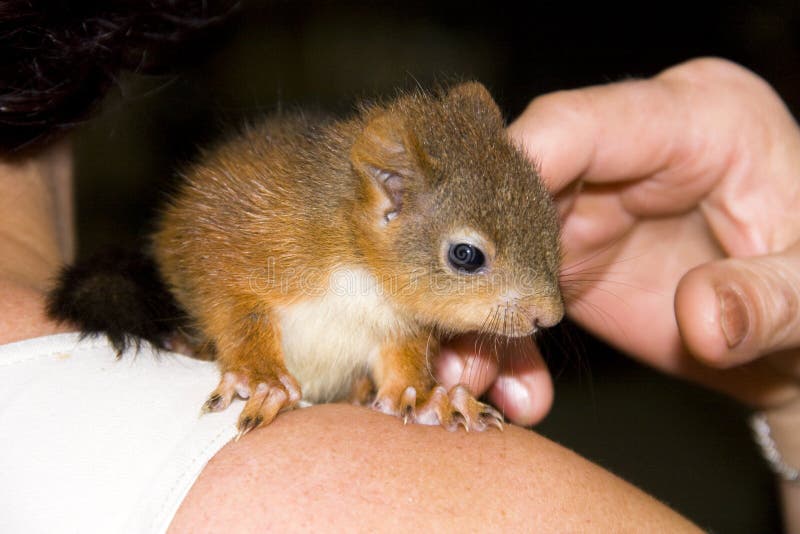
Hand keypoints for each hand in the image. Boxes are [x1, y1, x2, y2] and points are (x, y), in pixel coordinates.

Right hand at [439, 57, 799, 424]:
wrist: (795, 336)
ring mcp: (591, 206)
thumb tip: (703, 318)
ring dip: (478, 314)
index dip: (515, 173)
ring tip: (472, 375)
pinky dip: (508, 346)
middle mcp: (626, 155)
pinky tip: (518, 392)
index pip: (577, 123)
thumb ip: (765, 300)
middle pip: (518, 185)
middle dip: (481, 259)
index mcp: (694, 120)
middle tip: (457, 326)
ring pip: (501, 246)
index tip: (475, 238)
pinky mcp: (570, 258)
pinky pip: (516, 294)